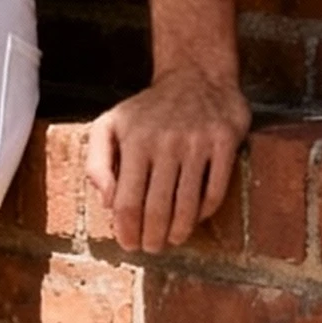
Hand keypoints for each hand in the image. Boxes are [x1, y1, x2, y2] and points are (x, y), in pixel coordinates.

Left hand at [85, 65, 250, 252]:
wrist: (195, 74)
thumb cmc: (147, 108)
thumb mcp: (109, 125)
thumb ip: (97, 163)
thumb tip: (106, 202)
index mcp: (134, 141)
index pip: (127, 201)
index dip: (127, 230)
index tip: (129, 244)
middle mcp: (166, 143)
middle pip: (157, 208)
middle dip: (152, 237)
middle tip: (151, 249)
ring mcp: (197, 143)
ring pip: (188, 204)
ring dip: (179, 231)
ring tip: (173, 240)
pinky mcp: (225, 142)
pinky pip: (215, 189)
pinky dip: (204, 212)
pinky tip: (195, 218)